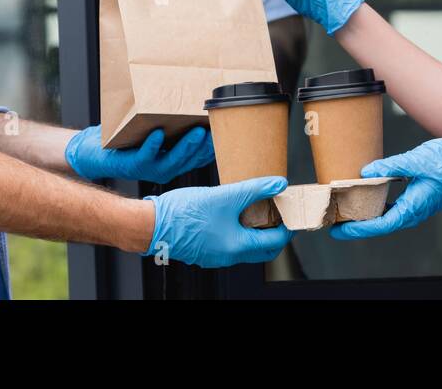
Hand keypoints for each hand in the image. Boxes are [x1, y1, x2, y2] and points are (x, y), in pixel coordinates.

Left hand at [66, 125, 213, 183]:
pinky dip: (152, 146)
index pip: (199, 156)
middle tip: (215, 130)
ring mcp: (149, 168)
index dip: (212, 146)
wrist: (94, 152)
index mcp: (174, 160)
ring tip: (195, 131)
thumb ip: (172, 121)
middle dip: (204, 146)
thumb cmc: (127, 139)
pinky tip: (157, 134)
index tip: (225, 131)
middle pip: (190, 159)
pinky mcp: (131, 164)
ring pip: (172, 161)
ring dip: (185, 147)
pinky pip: (144, 157)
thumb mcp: (154, 129)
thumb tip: (191, 96)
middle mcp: (164, 168)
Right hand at [143, 177, 294, 267]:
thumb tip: (279, 184)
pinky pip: (229, 243)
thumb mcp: (225, 195)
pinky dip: (238, 231)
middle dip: (274, 231)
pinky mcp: (203, 249)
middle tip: (278, 211)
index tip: (291, 211)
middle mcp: (227, 257)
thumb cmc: (184, 213)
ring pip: (245, 246)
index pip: (274, 242)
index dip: (287, 226)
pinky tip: (234, 212)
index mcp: (237, 247)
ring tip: (258, 207)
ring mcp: (214, 255)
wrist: (150, 224)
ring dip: (255, 230)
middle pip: (262, 248)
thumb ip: (254, 189)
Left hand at [329, 135, 441, 239]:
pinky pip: (397, 205)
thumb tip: (366, 171)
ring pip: (388, 215)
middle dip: (357, 223)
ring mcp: (419, 205)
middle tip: (336, 218)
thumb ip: (389, 166)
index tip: (339, 229)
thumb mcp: (416, 159)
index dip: (357, 229)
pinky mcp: (421, 197)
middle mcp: (415, 211)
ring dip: (368, 213)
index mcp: (413, 207)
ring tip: (348, 207)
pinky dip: (381, 202)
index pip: (380, 224)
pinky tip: (371, 192)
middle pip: (381, 223)